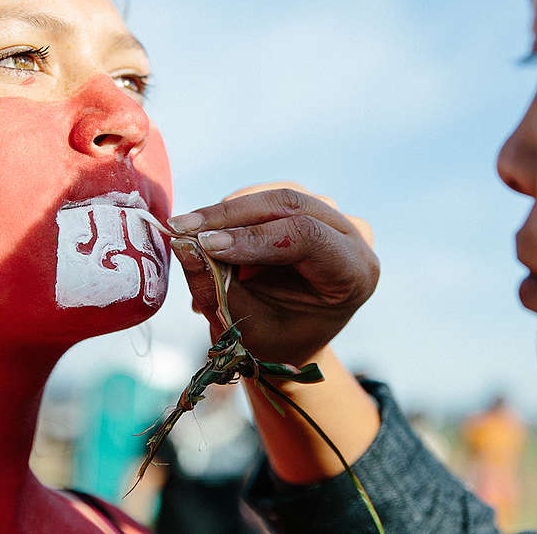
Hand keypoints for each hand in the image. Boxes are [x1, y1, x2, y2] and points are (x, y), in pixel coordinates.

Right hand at [168, 183, 378, 365]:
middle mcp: (353, 235)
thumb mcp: (244, 328)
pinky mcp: (308, 204)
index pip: (307, 236)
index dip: (253, 236)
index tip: (204, 244)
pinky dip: (231, 214)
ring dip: (226, 214)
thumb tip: (181, 244)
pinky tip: (208, 234)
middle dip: (230, 216)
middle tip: (181, 228)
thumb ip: (215, 288)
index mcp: (355, 273)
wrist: (292, 340)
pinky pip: (265, 196)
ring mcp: (334, 213)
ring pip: (273, 195)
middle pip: (289, 204)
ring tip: (192, 238)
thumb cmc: (274, 342)